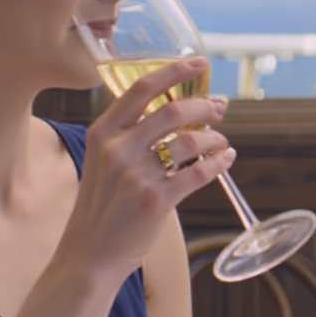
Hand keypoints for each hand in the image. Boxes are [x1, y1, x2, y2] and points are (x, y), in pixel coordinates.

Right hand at [57, 59, 234, 281]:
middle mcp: (117, 149)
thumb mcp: (102, 163)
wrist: (89, 254)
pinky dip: (218, 163)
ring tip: (222, 140)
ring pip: (189, 141)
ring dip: (213, 137)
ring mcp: (136, 175)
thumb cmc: (101, 207)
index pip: (140, 89)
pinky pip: (198, 173)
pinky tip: (226, 159)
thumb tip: (178, 114)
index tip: (198, 62)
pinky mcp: (156, 200)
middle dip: (203, 105)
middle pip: (172, 111)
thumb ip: (129, 137)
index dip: (173, 71)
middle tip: (219, 106)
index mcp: (102, 133)